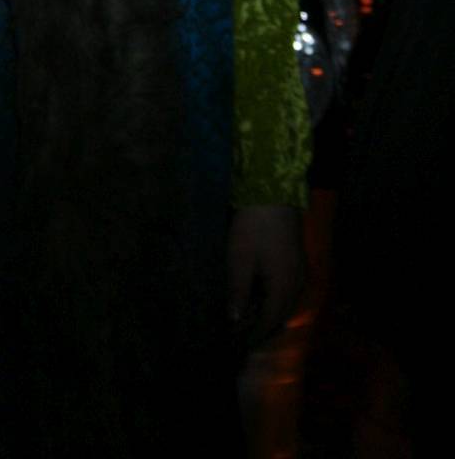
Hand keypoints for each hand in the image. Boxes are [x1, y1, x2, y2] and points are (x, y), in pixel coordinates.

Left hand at [227, 204, 305, 350]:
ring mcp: (300, 272)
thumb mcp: (240, 260)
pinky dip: (276, 298)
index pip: (271, 321)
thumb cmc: (253, 228)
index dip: (256, 335)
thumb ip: (238, 292)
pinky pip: (289, 290)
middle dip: (264, 327)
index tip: (240, 343)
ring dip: (271, 312)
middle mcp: (297, 284)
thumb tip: (235, 320)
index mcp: (284, 288)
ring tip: (249, 316)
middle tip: (243, 333)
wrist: (272, 194)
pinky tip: (260, 294)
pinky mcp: (298, 261)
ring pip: (287, 303)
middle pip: (282, 315)